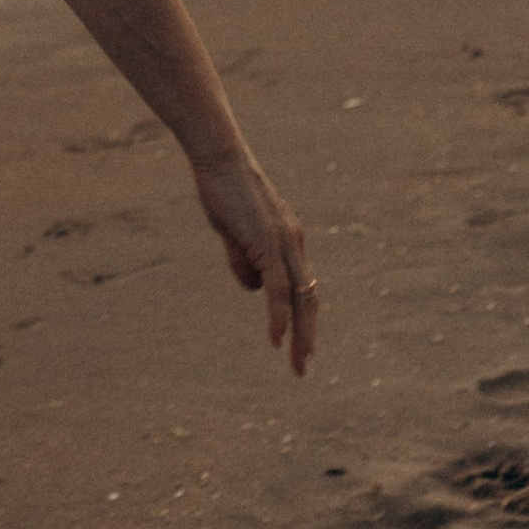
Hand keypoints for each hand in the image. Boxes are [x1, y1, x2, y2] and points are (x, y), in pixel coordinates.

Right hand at [188, 143, 318, 373]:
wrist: (219, 157)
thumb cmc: (223, 190)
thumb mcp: (233, 232)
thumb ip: (244, 260)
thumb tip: (253, 290)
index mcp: (287, 241)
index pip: (302, 289)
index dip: (301, 320)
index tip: (297, 349)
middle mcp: (294, 244)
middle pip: (309, 300)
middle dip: (308, 338)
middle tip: (304, 370)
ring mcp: (284, 243)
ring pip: (300, 299)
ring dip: (301, 335)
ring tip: (298, 365)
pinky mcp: (269, 242)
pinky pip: (279, 287)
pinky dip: (280, 315)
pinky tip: (277, 338)